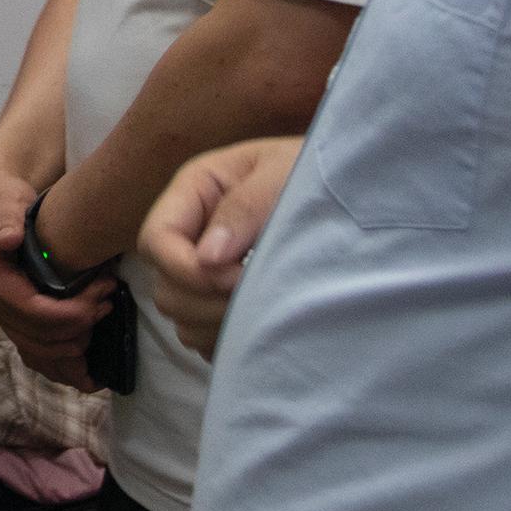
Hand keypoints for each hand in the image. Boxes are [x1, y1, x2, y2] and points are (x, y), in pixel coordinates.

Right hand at [0, 166, 110, 391]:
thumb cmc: (3, 200)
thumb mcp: (5, 200)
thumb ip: (7, 218)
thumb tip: (7, 240)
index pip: (31, 312)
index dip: (68, 314)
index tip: (100, 299)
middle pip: (37, 336)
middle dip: (77, 327)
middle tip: (107, 304)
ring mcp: (0, 313)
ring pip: (36, 350)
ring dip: (72, 347)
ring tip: (101, 318)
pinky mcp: (12, 317)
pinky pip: (33, 352)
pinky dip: (59, 363)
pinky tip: (84, 367)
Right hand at [139, 136, 301, 359]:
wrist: (354, 192)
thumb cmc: (317, 172)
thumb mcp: (284, 174)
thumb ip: (246, 207)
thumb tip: (208, 258)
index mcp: (195, 190)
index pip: (156, 239)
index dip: (186, 269)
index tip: (236, 279)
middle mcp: (191, 231)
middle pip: (163, 284)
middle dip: (205, 300)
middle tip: (257, 298)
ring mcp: (204, 268)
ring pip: (179, 316)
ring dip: (215, 323)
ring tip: (263, 309)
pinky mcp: (221, 299)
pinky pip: (202, 336)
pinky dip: (226, 338)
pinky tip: (261, 323)